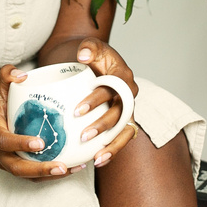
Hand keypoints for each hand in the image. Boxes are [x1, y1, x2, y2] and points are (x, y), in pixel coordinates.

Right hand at [0, 65, 84, 178]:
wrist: (2, 118)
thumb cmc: (6, 100)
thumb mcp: (3, 84)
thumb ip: (7, 74)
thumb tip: (21, 75)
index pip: (4, 142)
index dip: (20, 144)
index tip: (40, 143)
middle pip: (16, 167)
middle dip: (39, 169)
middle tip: (61, 166)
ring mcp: (10, 163)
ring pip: (29, 176)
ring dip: (50, 176)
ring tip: (72, 169)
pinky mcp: (22, 169)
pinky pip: (38, 177)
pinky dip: (56, 175)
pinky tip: (76, 167)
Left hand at [73, 38, 138, 166]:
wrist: (94, 63)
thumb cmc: (92, 56)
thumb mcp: (91, 45)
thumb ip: (89, 47)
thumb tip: (84, 55)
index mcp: (123, 77)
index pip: (113, 89)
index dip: (97, 100)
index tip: (78, 110)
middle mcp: (129, 95)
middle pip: (120, 113)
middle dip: (103, 126)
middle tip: (83, 136)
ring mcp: (127, 110)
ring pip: (125, 131)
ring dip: (112, 145)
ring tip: (97, 158)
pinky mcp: (122, 121)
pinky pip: (121, 138)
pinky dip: (112, 150)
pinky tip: (97, 161)